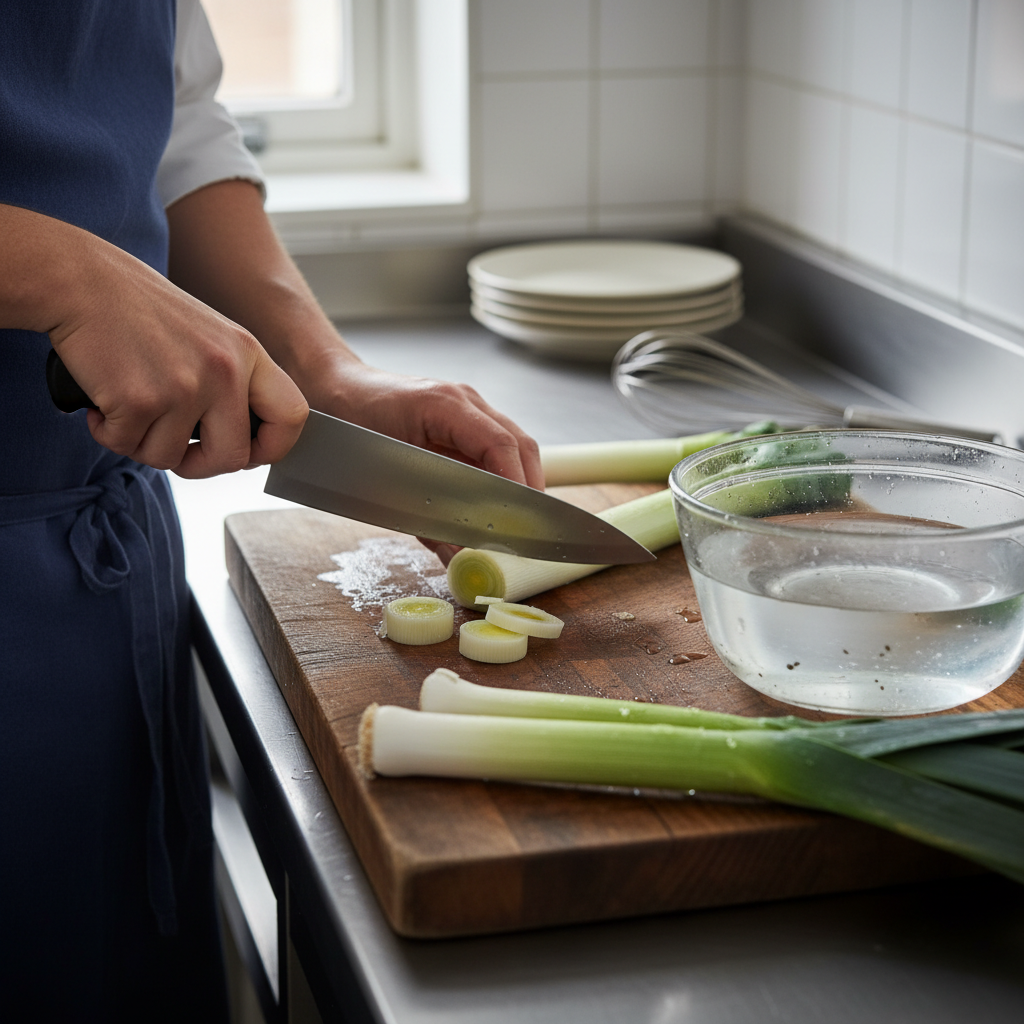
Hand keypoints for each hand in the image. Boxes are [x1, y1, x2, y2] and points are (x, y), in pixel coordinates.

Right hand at [52, 253, 307, 477]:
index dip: (273, 447)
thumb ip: (232, 382)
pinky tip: (103, 404)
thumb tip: (243, 443)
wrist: (81, 279)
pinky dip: (108, 433)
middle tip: (175, 449)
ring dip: (143, 444)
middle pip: (234, 458)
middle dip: (200, 465)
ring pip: (171, 458)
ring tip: (129, 408)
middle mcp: (225, 371)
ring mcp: (184, 386)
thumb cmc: (139, 310)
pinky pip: (127, 446)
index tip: (248, 452)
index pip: (292, 416)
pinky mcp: (140, 399)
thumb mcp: (209, 336)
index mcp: (248, 354)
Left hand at [299, 360, 543, 565]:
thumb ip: (424, 518)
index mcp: (444, 405)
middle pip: (519, 445)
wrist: (335, 388)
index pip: (500, 446)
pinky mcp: (463, 419)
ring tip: (515, 523)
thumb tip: (460, 556)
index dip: (516, 487)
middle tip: (526, 531)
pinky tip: (495, 505)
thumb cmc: (347, 425)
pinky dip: (501, 478)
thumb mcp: (380, 478)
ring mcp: (467, 407)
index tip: (520, 523)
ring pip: (513, 446)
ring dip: (518, 485)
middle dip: (528, 491)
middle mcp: (464, 401)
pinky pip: (495, 448)